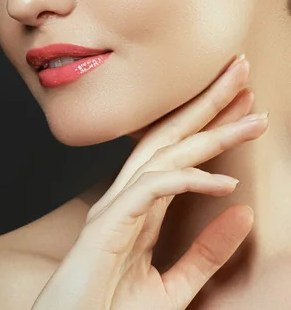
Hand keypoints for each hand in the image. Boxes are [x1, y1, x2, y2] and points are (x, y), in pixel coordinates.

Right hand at [31, 54, 267, 309]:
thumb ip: (206, 253)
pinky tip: (224, 183)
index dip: (209, 125)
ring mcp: (114, 209)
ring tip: (252, 115)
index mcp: (138, 210)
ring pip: (162, 155)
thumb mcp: (174, 287)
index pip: (177, 154)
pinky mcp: (107, 224)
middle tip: (241, 71)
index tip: (243, 103)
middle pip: (169, 139)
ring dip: (208, 132)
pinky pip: (151, 190)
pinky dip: (187, 181)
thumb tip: (242, 214)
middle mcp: (125, 200)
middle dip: (207, 104)